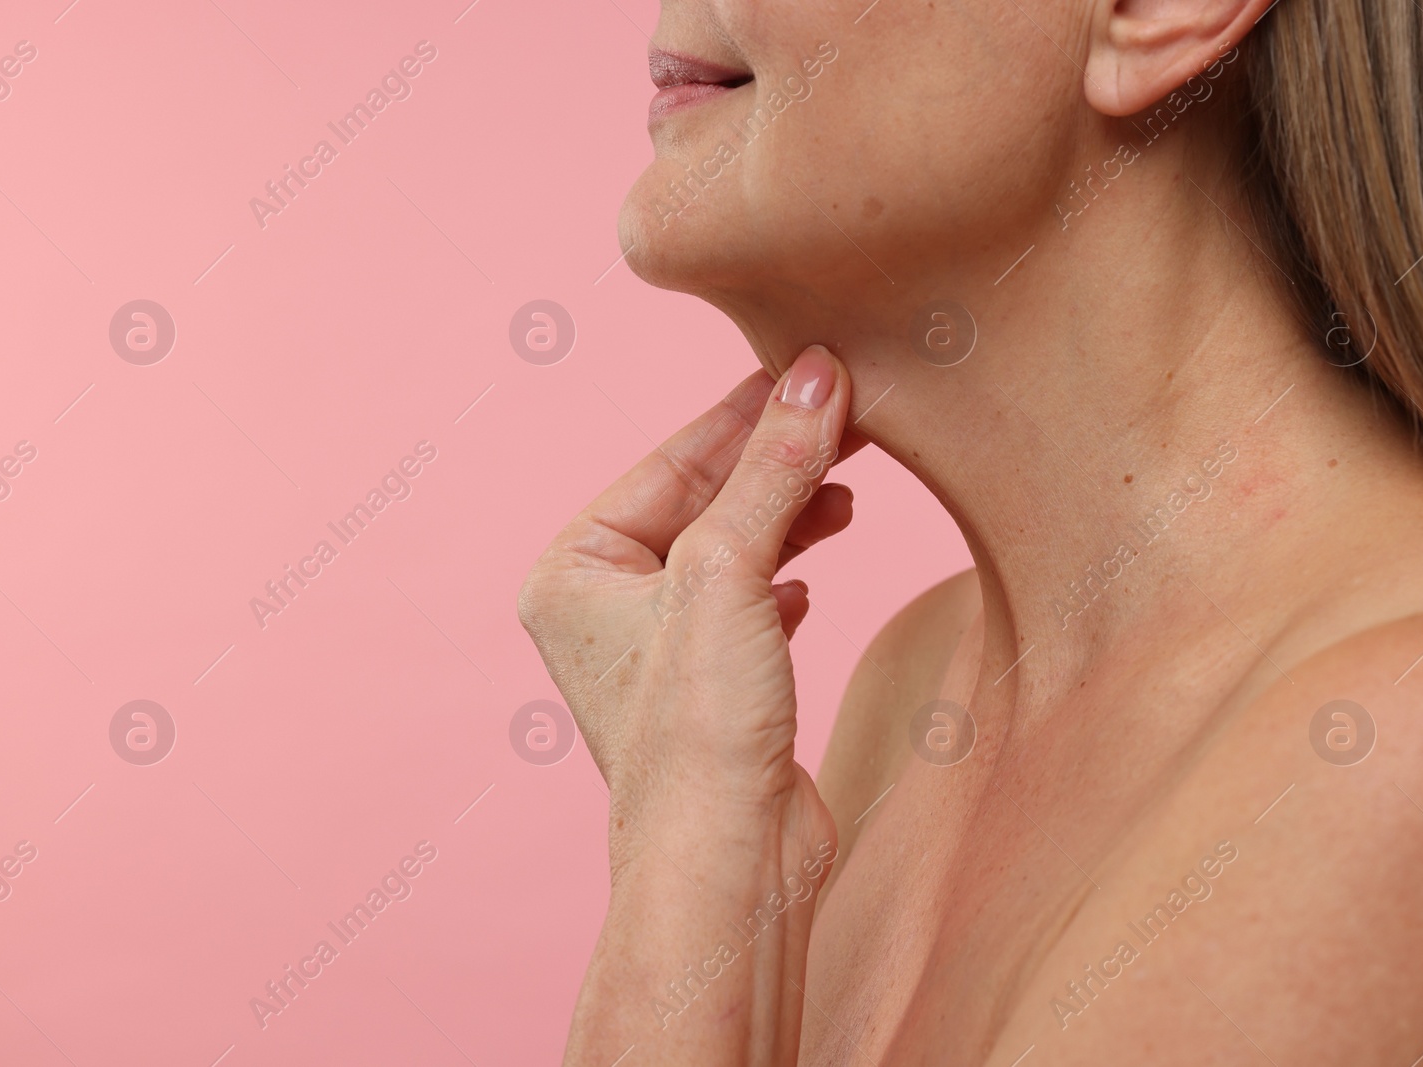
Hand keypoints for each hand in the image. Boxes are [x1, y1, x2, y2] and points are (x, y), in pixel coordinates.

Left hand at [518, 344, 860, 830]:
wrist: (729, 864)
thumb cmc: (697, 730)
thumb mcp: (730, 573)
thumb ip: (773, 469)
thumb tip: (817, 376)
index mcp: (572, 569)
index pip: (671, 461)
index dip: (747, 415)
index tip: (814, 369)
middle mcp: (602, 606)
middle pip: (704, 502)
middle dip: (777, 465)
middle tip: (851, 419)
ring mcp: (655, 649)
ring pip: (732, 550)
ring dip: (790, 517)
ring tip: (849, 494)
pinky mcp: (707, 686)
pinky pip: (747, 603)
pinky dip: (783, 578)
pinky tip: (811, 577)